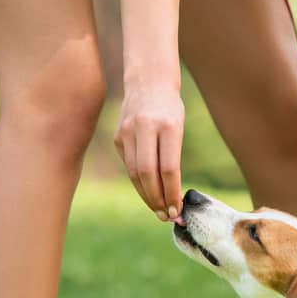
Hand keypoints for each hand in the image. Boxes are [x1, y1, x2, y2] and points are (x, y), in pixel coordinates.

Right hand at [114, 78, 185, 220]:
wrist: (147, 81)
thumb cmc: (170, 108)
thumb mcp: (178, 127)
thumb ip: (172, 156)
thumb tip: (171, 193)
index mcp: (167, 126)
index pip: (168, 168)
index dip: (172, 193)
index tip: (177, 209)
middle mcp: (144, 128)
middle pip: (147, 174)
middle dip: (157, 199)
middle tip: (166, 216)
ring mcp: (127, 132)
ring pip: (134, 173)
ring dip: (146, 195)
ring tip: (158, 210)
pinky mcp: (118, 137)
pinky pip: (128, 165)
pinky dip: (139, 182)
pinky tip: (148, 191)